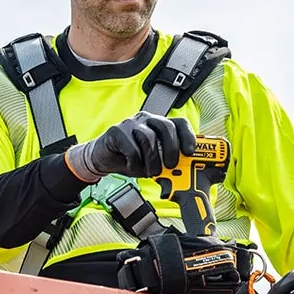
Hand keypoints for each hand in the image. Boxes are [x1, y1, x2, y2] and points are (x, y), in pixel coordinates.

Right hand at [65, 112, 195, 181]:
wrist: (103, 160)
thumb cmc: (131, 159)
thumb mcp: (154, 162)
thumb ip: (167, 163)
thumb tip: (184, 174)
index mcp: (159, 124)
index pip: (179, 123)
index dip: (188, 136)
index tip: (190, 153)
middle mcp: (146, 119)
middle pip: (166, 126)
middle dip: (171, 148)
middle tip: (171, 166)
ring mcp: (131, 123)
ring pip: (148, 138)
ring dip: (152, 160)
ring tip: (151, 172)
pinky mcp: (116, 131)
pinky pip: (131, 147)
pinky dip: (135, 162)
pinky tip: (132, 167)